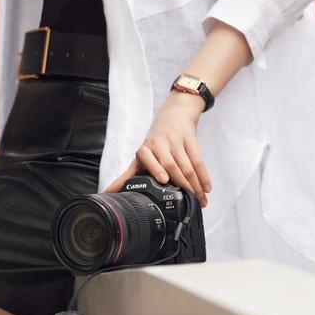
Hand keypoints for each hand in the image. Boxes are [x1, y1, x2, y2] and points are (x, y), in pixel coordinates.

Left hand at [104, 91, 211, 207]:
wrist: (175, 112)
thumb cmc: (155, 140)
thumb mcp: (141, 156)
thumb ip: (127, 176)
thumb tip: (108, 193)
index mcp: (145, 149)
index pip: (148, 159)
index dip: (156, 168)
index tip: (163, 180)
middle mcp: (160, 144)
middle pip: (172, 165)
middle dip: (181, 184)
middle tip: (188, 202)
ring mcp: (176, 141)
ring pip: (187, 165)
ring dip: (195, 185)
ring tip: (200, 202)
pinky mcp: (191, 139)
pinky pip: (198, 160)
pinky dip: (204, 175)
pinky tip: (207, 189)